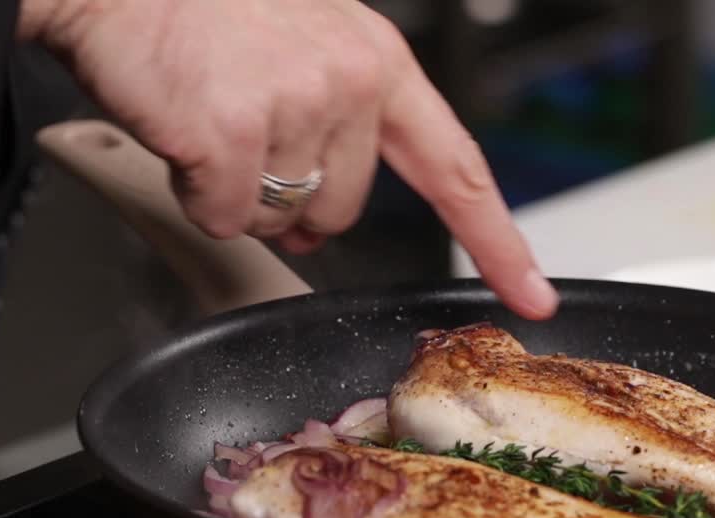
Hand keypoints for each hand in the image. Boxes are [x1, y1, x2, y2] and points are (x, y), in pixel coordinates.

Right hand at [18, 0, 558, 319]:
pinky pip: (227, 219)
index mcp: (376, 63)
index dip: (497, 240)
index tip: (529, 292)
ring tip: (210, 120)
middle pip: (344, 212)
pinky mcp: (236, 135)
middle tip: (245, 140)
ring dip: (240, 194)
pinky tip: (185, 135)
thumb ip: (335, 128)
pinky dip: (196, 195)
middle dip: (295, 202)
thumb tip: (319, 221)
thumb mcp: (300, 46)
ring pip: (283, 221)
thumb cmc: (198, 10)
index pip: (456, 167)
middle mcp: (349, 83)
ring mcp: (296, 107)